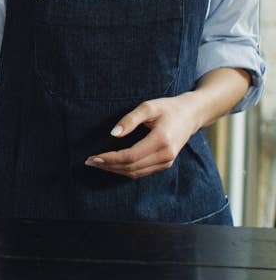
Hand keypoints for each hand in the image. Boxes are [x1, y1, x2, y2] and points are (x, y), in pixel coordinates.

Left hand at [86, 96, 201, 178]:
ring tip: (97, 164)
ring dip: (115, 170)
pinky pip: (142, 172)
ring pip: (136, 173)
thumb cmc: (167, 108)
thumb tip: (113, 134)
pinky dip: (125, 170)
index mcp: (161, 141)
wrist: (191, 115)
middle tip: (89, 162)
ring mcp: (167, 162)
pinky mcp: (165, 164)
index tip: (93, 157)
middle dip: (108, 166)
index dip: (110, 158)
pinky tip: (112, 165)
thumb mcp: (148, 107)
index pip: (130, 156)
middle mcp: (165, 155)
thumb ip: (130, 119)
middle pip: (131, 167)